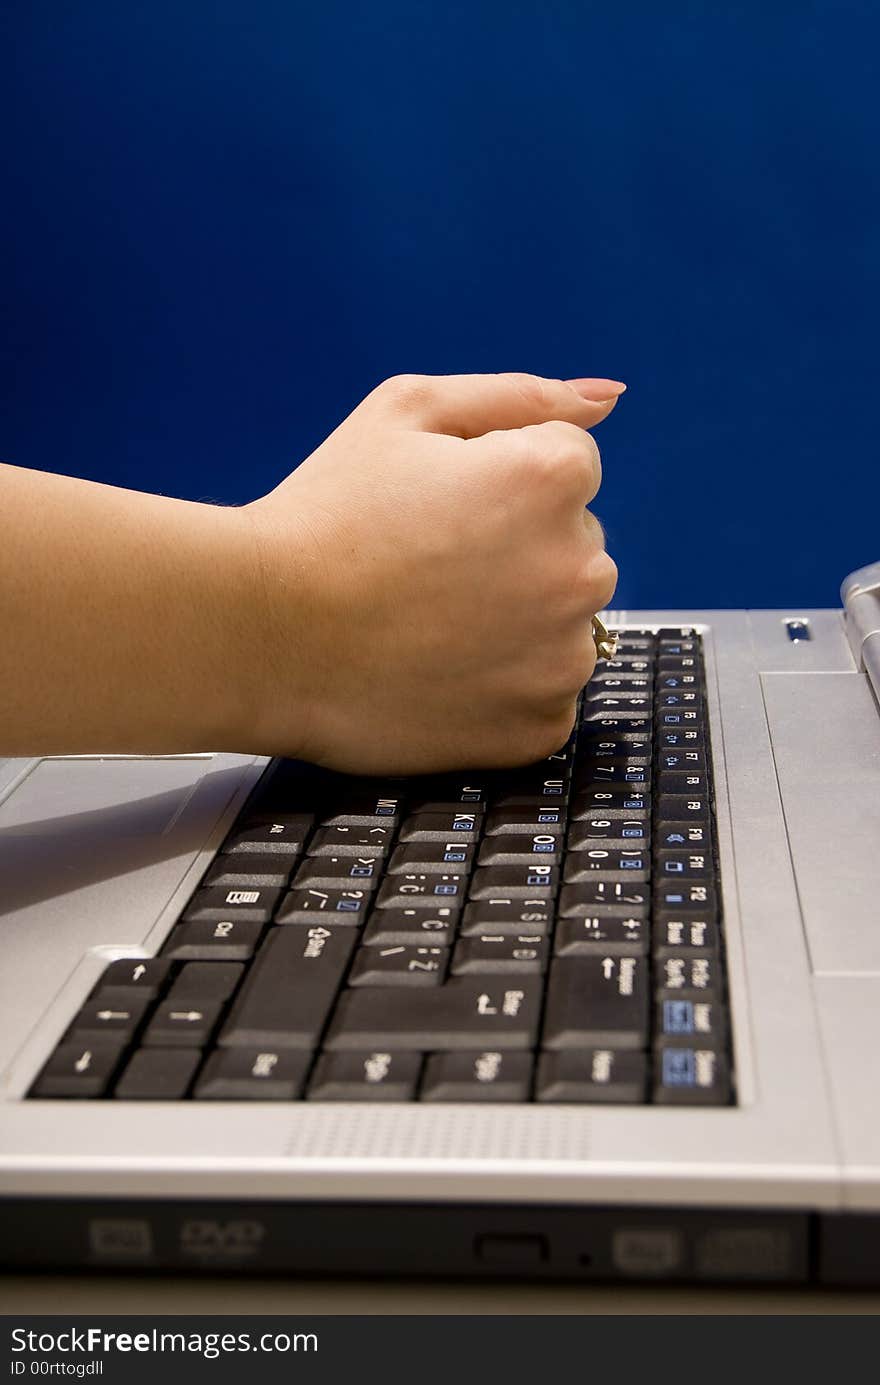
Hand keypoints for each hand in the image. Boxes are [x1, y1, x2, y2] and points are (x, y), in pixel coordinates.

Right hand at [243, 372, 620, 773]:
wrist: (262, 638)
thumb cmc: (325, 518)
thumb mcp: (406, 412)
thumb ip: (520, 395)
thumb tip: (608, 397)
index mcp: (552, 479)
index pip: (571, 463)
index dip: (500, 477)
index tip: (440, 507)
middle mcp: (578, 568)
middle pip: (576, 543)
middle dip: (521, 546)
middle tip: (428, 566)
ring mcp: (563, 657)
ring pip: (566, 621)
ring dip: (520, 618)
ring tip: (430, 622)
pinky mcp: (540, 724)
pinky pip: (546, 693)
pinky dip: (505, 686)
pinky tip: (441, 672)